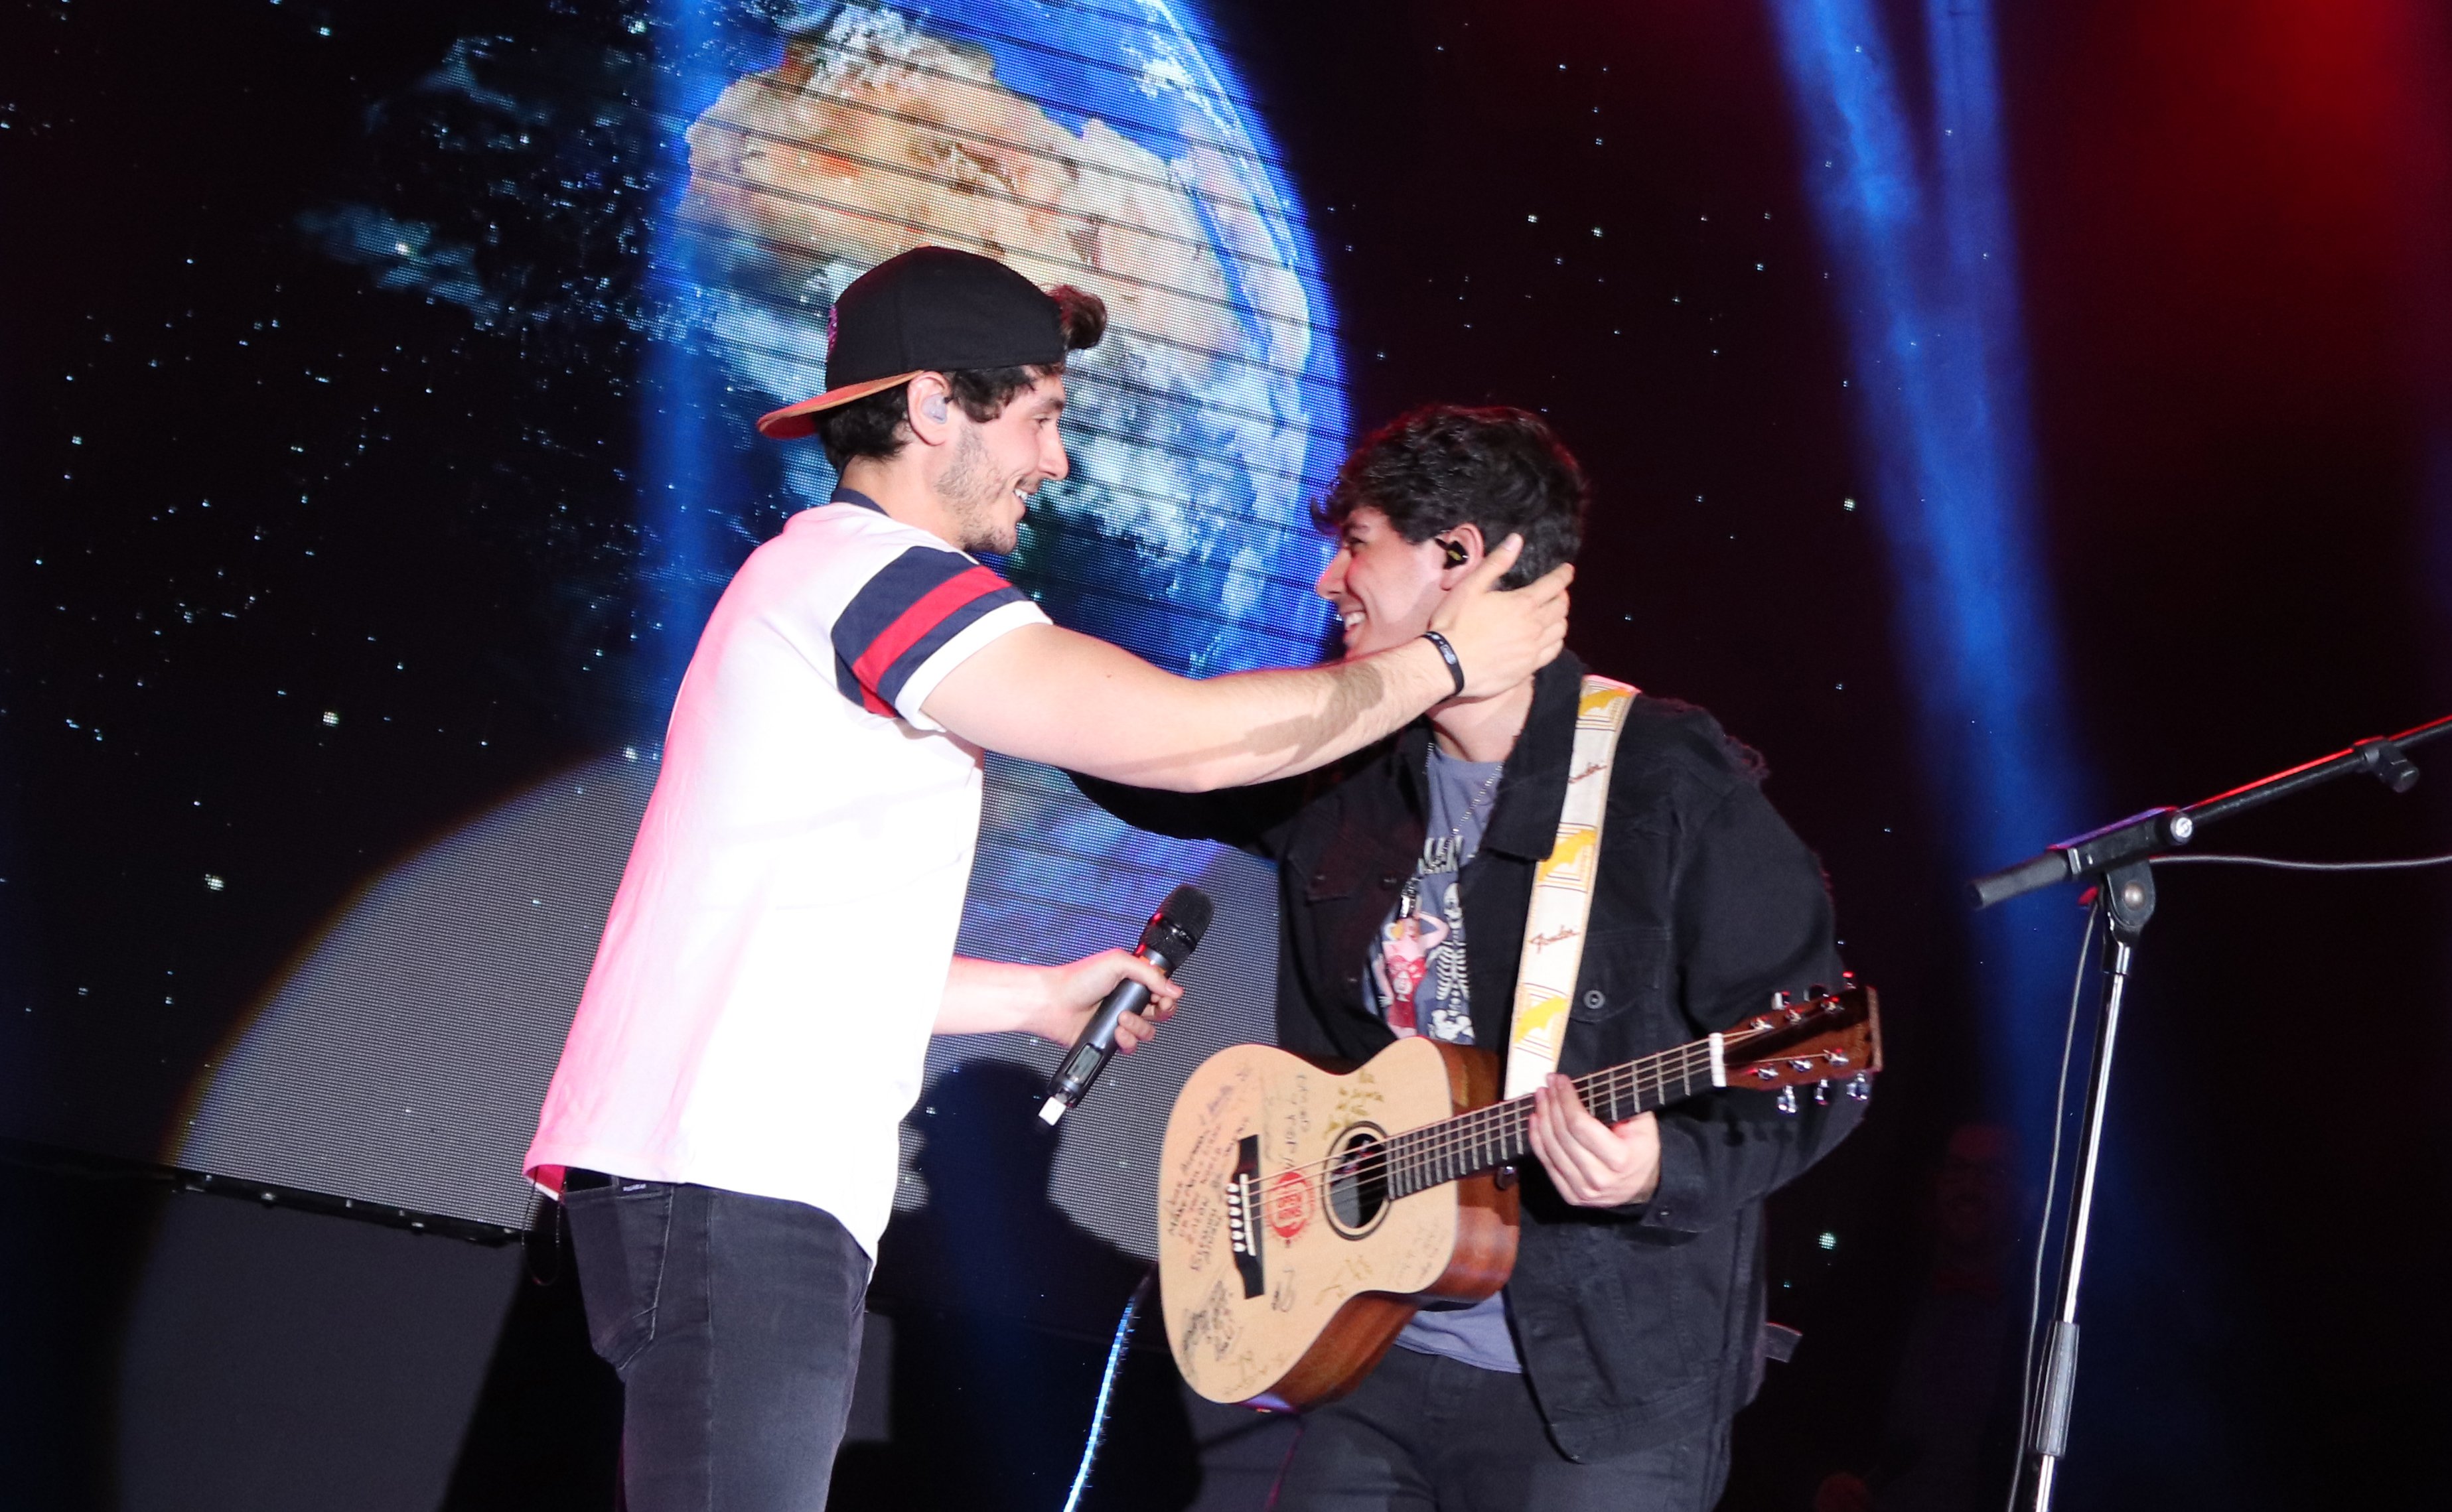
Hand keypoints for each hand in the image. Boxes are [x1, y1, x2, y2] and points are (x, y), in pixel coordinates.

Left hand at [1029, 947, 1182, 1050]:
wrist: (1054, 1002)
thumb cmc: (1078, 979)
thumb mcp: (1118, 962)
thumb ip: (1150, 974)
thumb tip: (1174, 989)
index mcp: (1131, 980)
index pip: (1162, 990)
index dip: (1167, 995)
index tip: (1163, 997)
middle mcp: (1128, 1001)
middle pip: (1161, 1013)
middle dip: (1160, 1011)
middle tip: (1152, 1007)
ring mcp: (1120, 1021)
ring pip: (1147, 1032)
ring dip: (1138, 1026)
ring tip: (1121, 1018)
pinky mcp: (1111, 1039)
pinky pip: (1131, 1046)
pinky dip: (1127, 1041)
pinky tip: (1116, 1031)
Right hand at [1425, 534, 1571, 699]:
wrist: (1447, 664)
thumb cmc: (1455, 622)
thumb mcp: (1471, 586)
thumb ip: (1496, 563)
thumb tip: (1516, 540)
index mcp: (1522, 604)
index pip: (1554, 585)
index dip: (1563, 575)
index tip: (1567, 570)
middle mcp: (1534, 627)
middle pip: (1561, 609)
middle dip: (1562, 597)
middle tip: (1558, 593)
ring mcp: (1533, 650)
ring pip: (1560, 632)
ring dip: (1560, 620)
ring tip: (1554, 616)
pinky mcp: (1528, 669)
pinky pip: (1552, 653)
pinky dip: (1555, 642)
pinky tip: (1548, 640)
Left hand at [1528, 1074, 1660, 1207]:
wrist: (1644, 1185)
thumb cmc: (1641, 1148)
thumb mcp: (1643, 1123)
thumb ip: (1622, 1104)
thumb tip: (1590, 1082)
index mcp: (1620, 1159)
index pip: (1580, 1124)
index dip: (1566, 1099)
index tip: (1560, 1080)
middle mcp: (1600, 1179)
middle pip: (1563, 1135)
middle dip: (1552, 1104)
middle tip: (1548, 1084)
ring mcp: (1584, 1191)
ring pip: (1551, 1149)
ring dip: (1542, 1118)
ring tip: (1541, 1097)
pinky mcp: (1572, 1197)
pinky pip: (1547, 1165)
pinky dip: (1537, 1140)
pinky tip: (1535, 1120)